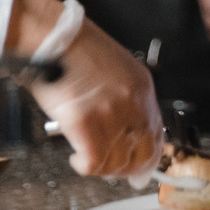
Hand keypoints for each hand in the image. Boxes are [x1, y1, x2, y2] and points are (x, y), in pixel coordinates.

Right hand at [25, 15, 165, 177]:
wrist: (53, 36)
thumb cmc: (75, 47)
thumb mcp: (114, 68)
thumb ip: (123, 97)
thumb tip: (121, 130)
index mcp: (141, 86)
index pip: (156, 135)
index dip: (149, 159)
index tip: (141, 171)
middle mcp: (131, 101)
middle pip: (140, 154)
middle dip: (126, 170)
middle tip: (111, 172)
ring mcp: (110, 113)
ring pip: (115, 162)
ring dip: (101, 168)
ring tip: (86, 159)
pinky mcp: (84, 122)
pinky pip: (93, 162)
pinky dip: (84, 166)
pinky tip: (77, 159)